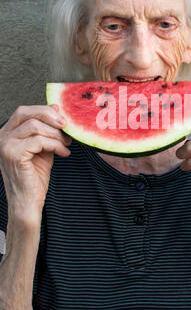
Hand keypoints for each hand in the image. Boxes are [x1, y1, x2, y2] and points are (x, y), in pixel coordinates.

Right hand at [0, 104, 71, 225]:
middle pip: (27, 113)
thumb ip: (47, 129)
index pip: (24, 111)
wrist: (28, 202)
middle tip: (66, 126)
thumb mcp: (43, 148)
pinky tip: (63, 153)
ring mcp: (6, 145)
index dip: (45, 111)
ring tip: (66, 144)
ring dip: (56, 134)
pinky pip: (39, 141)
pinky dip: (55, 145)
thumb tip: (56, 108)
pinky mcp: (14, 155)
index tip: (63, 120)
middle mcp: (2, 137)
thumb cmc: (34, 177)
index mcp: (7, 133)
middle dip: (50, 116)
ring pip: (36, 127)